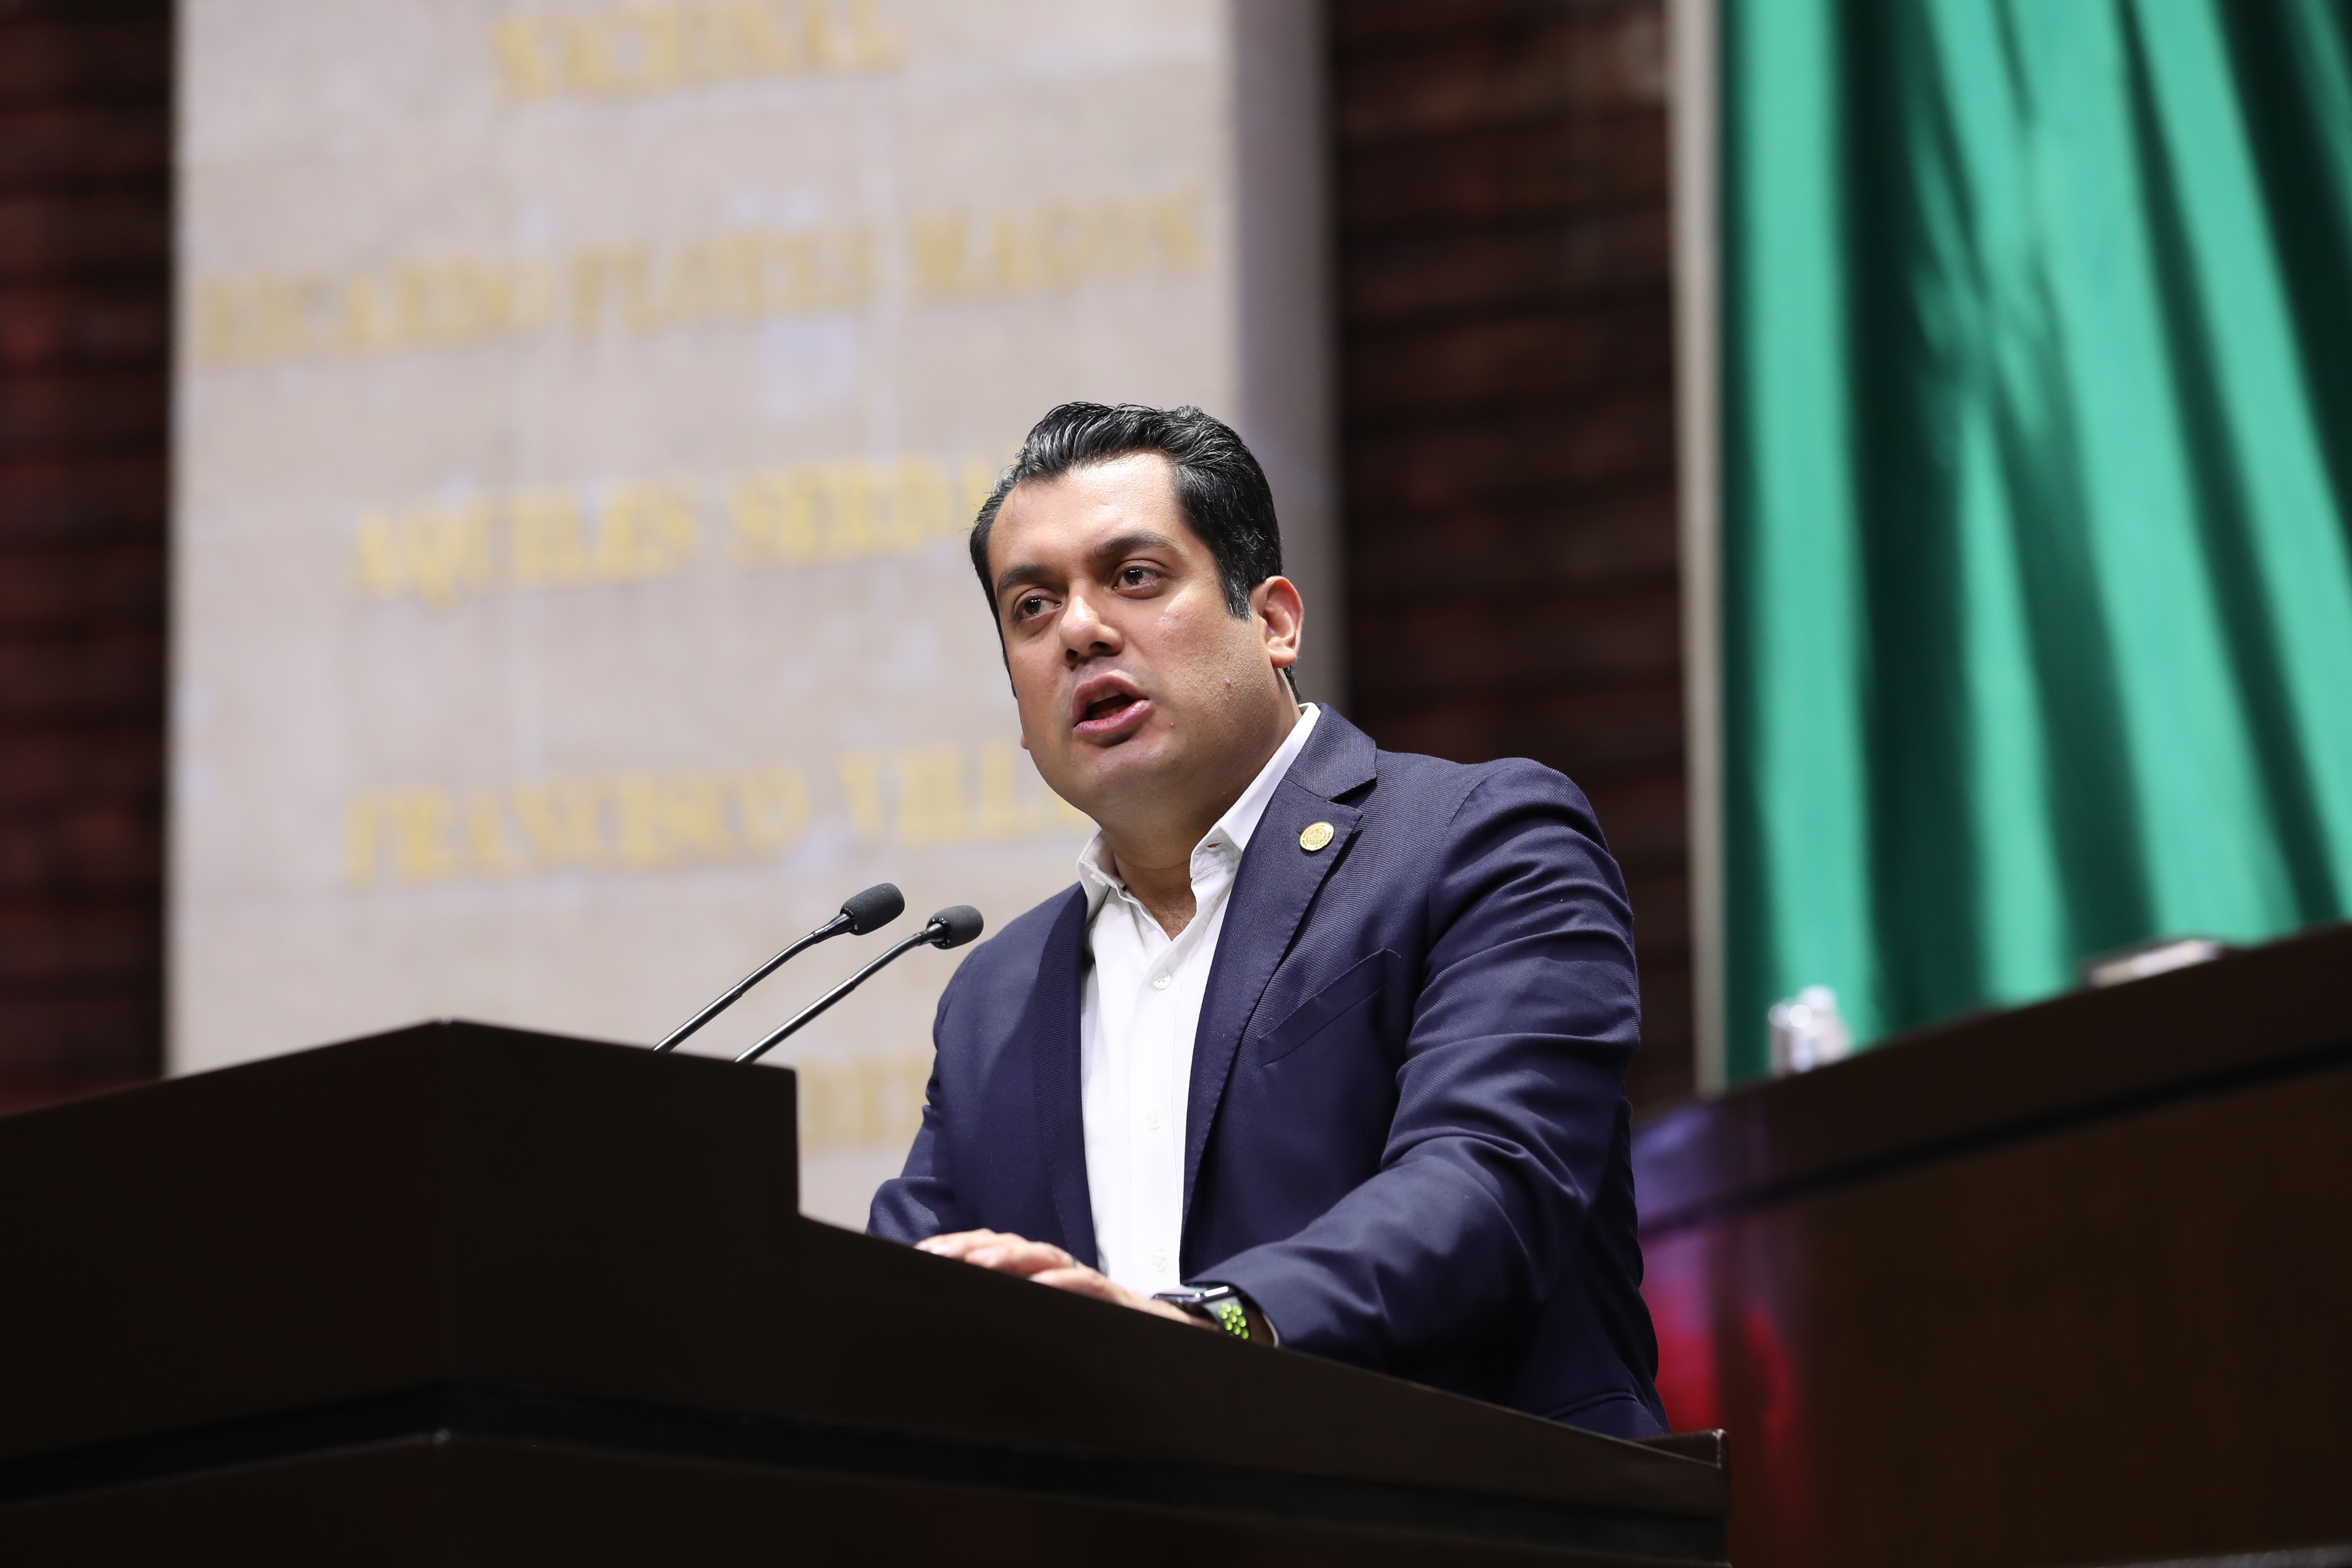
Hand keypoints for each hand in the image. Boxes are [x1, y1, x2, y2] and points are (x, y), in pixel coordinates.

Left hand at [915, 1229, 1206, 1327]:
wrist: (1161, 1339)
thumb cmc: (1094, 1330)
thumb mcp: (1044, 1320)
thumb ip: (1010, 1315)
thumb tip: (957, 1327)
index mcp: (1034, 1272)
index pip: (990, 1249)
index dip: (956, 1247)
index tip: (921, 1254)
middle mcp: (1055, 1268)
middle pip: (1008, 1245)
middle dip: (969, 1246)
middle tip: (934, 1255)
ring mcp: (1082, 1279)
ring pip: (1042, 1256)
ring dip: (1008, 1256)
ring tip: (977, 1262)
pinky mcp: (1110, 1297)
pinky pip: (1085, 1282)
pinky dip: (1062, 1281)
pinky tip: (1041, 1285)